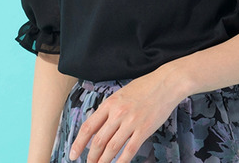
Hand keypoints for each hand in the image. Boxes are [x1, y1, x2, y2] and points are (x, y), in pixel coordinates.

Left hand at [69, 67, 184, 162]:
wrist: (165, 83)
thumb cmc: (144, 87)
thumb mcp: (121, 94)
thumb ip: (110, 109)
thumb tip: (98, 126)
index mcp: (110, 103)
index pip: (88, 127)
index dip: (78, 143)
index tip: (73, 154)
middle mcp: (118, 113)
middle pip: (98, 141)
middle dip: (91, 157)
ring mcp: (131, 122)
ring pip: (112, 148)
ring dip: (103, 162)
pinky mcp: (144, 130)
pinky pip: (129, 150)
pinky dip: (121, 162)